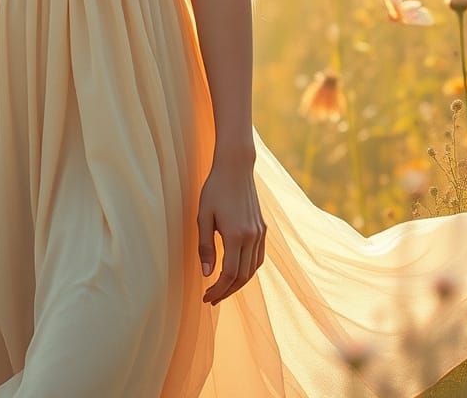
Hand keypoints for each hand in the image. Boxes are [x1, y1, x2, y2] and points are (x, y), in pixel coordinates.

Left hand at [198, 154, 265, 304]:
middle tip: (212, 299)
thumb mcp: (203, 216)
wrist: (235, 167)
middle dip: (227, 292)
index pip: (229, 274)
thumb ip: (205, 246)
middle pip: (242, 277)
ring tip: (223, 289)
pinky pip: (258, 258)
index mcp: (236, 235)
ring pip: (253, 269)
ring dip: (238, 283)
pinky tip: (237, 272)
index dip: (217, 290)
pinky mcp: (263, 228)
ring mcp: (260, 233)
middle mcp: (252, 237)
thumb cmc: (214, 189)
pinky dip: (248, 270)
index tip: (206, 298)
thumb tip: (207, 274)